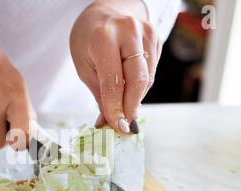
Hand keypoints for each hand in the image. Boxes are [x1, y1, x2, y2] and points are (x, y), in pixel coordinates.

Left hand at [70, 0, 160, 133]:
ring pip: (148, 78)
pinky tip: (130, 87)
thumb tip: (110, 123)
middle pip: (138, 80)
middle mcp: (128, 31)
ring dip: (136, 98)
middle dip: (132, 106)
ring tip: (124, 106)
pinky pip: (152, 71)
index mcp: (103, 38)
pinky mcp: (156, 37)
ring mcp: (146, 32)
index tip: (118, 127)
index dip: (117, 109)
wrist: (103, 13)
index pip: (114, 82)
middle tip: (126, 124)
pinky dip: (141, 86)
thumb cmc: (88, 41)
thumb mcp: (85, 68)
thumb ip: (100, 95)